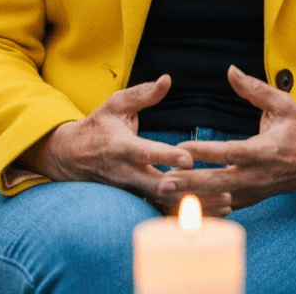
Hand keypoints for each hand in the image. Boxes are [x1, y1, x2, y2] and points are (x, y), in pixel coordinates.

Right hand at [24, 76, 231, 217]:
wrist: (70, 157)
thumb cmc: (98, 126)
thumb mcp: (116, 104)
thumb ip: (143, 94)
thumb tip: (168, 79)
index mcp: (122, 147)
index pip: (146, 153)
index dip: (167, 156)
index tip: (189, 159)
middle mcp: (126, 173)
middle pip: (160, 185)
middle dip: (190, 189)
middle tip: (221, 187)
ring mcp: (130, 190)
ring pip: (164, 202)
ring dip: (195, 205)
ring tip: (225, 202)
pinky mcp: (135, 200)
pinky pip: (162, 210)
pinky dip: (185, 215)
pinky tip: (212, 214)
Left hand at [155, 65, 295, 209]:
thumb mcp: (283, 104)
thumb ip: (255, 89)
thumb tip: (230, 70)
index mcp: (266, 150)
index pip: (231, 153)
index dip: (205, 152)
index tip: (181, 149)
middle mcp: (259, 174)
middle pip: (219, 182)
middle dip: (190, 183)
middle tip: (163, 182)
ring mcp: (255, 190)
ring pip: (219, 198)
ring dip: (192, 198)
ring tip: (165, 194)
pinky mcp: (253, 198)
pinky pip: (226, 206)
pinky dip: (205, 207)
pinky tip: (183, 206)